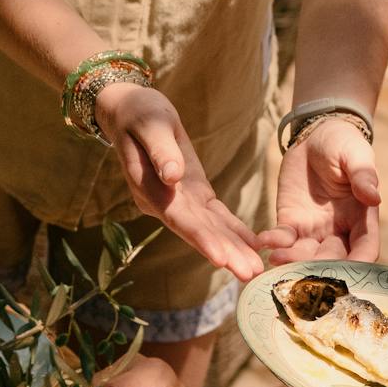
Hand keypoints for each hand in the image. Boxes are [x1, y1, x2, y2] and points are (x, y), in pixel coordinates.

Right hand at [94, 83, 263, 280]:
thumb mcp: (149, 124)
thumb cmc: (138, 113)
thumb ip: (160, 151)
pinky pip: (217, 216)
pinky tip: (255, 246)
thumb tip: (173, 177)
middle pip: (196, 231)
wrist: (132, 111)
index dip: (200, 238)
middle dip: (224, 253)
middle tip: (250, 274)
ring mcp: (180, 201)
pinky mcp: (195, 194)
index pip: (177, 218)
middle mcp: (164, 203)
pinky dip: (235, 230)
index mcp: (148, 188)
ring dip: (233, 249)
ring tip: (255, 270)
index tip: (220, 259)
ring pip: (210, 228)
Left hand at [260, 114, 381, 261]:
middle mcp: (340, 230)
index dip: (359, 266)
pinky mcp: (290, 222)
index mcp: (362, 219)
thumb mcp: (356, 155)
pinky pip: (283, 238)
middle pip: (333, 259)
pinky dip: (274, 242)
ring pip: (305, 255)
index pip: (365, 250)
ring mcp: (314, 230)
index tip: (347, 276)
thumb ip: (364, 175)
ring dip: (292, 261)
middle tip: (303, 272)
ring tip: (277, 258)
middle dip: (319, 269)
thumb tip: (374, 196)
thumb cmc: (344, 144)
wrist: (315, 135)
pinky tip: (264, 241)